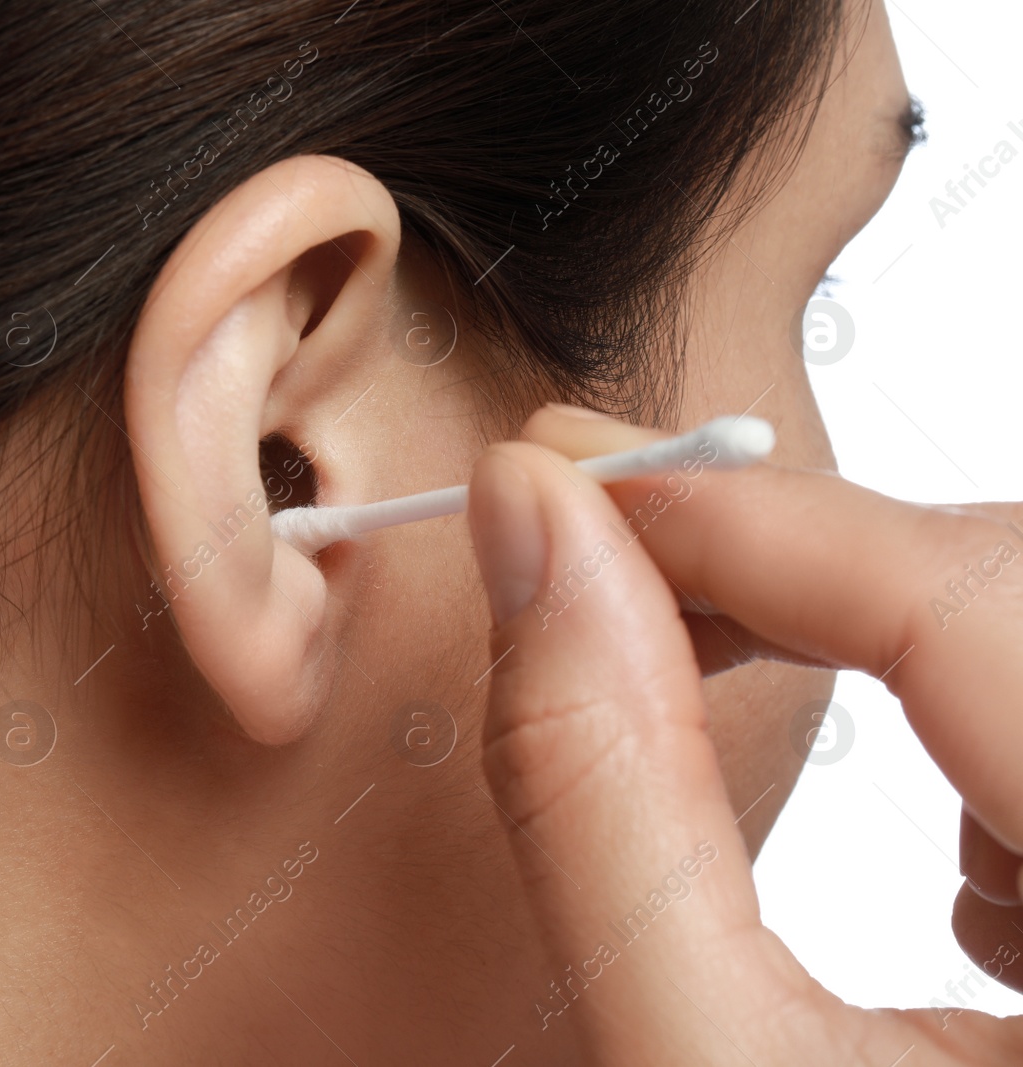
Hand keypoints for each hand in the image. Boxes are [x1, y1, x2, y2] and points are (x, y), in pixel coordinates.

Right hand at [467, 403, 1022, 1064]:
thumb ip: (605, 803)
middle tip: (606, 565)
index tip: (564, 486)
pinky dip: (993, 735)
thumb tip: (531, 546)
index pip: (973, 601)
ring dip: (892, 643)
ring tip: (743, 715)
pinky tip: (961, 882)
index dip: (744, 520)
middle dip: (799, 566)